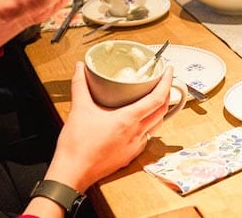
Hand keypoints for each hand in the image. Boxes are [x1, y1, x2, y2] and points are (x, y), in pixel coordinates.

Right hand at [39, 63, 171, 193]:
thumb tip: (80, 68)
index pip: (157, 98)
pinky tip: (140, 122)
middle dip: (166, 93)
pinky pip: (147, 137)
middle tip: (163, 81)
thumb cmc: (76, 146)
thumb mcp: (79, 109)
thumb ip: (80, 85)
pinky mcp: (130, 155)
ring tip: (154, 99)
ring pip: (157, 125)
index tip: (168, 70)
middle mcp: (136, 133)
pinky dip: (148, 126)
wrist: (72, 173)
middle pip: (162, 110)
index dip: (167, 82)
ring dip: (159, 111)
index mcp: (128, 120)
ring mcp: (135, 146)